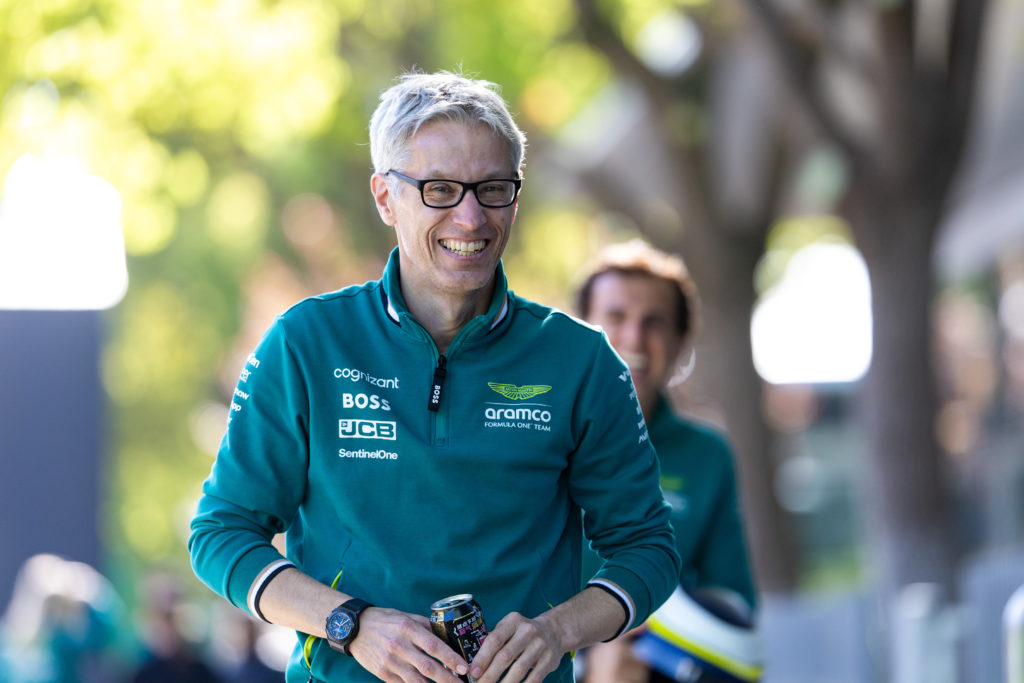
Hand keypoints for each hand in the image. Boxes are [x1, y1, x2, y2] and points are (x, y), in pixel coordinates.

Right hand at [348, 607, 469, 682]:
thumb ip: (425, 626)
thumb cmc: (384, 620)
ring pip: (416, 681)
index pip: (434, 646)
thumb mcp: (406, 616)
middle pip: (428, 667)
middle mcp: (399, 646)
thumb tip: (447, 636)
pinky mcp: (382, 673)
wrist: (354, 628)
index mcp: (408, 628)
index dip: (451, 658)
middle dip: (447, 679)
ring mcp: (390, 662)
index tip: (464, 667)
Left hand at [468, 611, 564, 682]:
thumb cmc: (523, 633)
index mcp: (513, 621)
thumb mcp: (509, 628)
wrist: (554, 631)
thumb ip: (494, 642)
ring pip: (519, 669)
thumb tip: (476, 666)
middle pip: (505, 656)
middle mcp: (527, 631)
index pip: (495, 640)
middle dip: (490, 674)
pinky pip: (534, 678)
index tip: (473, 672)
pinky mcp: (550, 659)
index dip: (482, 658)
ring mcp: (540, 645)